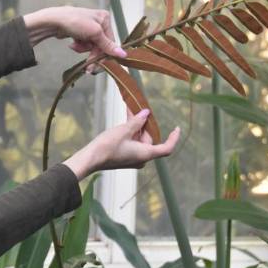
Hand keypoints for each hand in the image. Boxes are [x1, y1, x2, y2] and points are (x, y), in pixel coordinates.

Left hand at [23, 7, 126, 71]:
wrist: (53, 21)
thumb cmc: (74, 22)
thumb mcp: (94, 33)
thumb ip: (107, 45)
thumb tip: (123, 54)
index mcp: (105, 18)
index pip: (110, 41)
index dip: (104, 54)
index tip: (98, 65)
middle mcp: (98, 22)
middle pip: (101, 45)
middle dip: (92, 54)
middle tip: (88, 67)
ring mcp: (88, 27)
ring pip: (92, 46)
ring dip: (84, 50)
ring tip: (75, 46)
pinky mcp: (80, 32)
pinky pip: (84, 44)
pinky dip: (79, 46)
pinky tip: (72, 43)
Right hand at [63, 109, 179, 180]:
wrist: (91, 159)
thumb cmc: (108, 146)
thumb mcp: (124, 130)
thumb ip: (137, 121)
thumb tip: (146, 113)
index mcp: (145, 154)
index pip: (166, 148)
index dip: (174, 138)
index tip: (176, 128)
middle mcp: (141, 158)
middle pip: (149, 139)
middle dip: (144, 124)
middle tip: (140, 108)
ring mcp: (132, 158)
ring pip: (139, 139)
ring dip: (136, 126)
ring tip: (130, 110)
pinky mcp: (124, 156)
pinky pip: (132, 142)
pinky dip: (130, 132)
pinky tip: (126, 120)